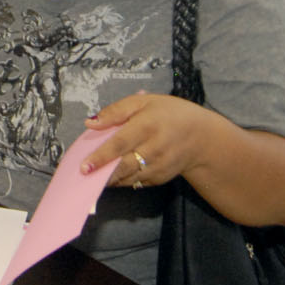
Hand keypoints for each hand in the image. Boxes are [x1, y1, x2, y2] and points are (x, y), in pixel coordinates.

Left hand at [80, 92, 218, 187]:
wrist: (202, 137)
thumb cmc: (169, 114)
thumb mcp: (144, 102)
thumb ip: (116, 111)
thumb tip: (91, 123)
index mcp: (148, 126)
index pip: (120, 144)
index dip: (101, 156)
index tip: (84, 166)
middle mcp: (154, 149)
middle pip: (123, 165)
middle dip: (101, 172)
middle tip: (82, 175)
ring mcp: (159, 167)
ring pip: (128, 177)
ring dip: (108, 178)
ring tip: (92, 175)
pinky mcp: (160, 179)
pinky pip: (135, 182)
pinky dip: (121, 180)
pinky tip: (111, 174)